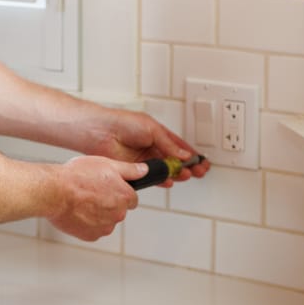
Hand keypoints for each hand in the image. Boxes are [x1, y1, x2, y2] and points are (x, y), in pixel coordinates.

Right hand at [48, 156, 143, 241]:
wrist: (54, 192)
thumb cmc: (77, 176)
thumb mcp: (106, 164)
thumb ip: (129, 170)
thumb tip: (144, 171)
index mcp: (125, 196)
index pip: (131, 198)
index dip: (120, 191)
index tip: (107, 187)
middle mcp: (118, 214)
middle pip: (118, 210)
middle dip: (108, 202)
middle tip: (91, 191)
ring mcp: (104, 227)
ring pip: (106, 220)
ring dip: (98, 213)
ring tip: (81, 200)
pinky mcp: (90, 236)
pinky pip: (93, 229)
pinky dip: (87, 222)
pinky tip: (77, 211)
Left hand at [85, 109, 209, 182]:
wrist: (102, 132)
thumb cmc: (123, 123)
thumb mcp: (152, 129)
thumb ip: (169, 144)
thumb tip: (184, 155)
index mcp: (158, 135)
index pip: (180, 147)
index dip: (192, 155)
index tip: (202, 161)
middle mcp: (152, 147)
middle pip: (175, 160)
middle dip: (189, 166)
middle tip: (199, 171)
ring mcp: (144, 159)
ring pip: (166, 169)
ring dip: (177, 173)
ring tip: (187, 175)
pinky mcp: (136, 170)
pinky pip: (152, 177)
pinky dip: (162, 180)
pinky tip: (169, 181)